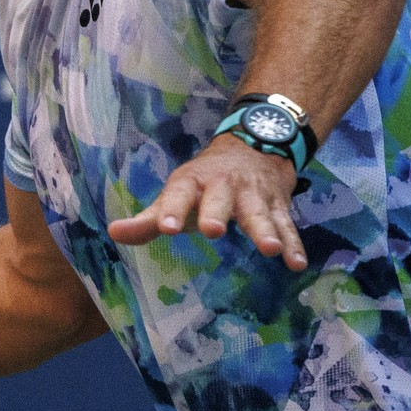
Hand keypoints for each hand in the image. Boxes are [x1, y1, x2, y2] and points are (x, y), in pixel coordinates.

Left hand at [106, 135, 308, 270]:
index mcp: (193, 182)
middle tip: (213, 231)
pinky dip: (294, 244)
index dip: (171, 209)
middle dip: (216, 213)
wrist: (253, 147)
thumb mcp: (176, 194)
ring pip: (260, 213)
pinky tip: (297, 263)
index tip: (165, 227)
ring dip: (265, 231)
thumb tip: (113, 234)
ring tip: (270, 250)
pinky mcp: (278, 206)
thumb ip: (148, 220)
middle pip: (220, 199)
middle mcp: (224, 185)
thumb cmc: (204, 184)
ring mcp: (253, 195)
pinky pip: (287, 225)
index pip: (179, 193)